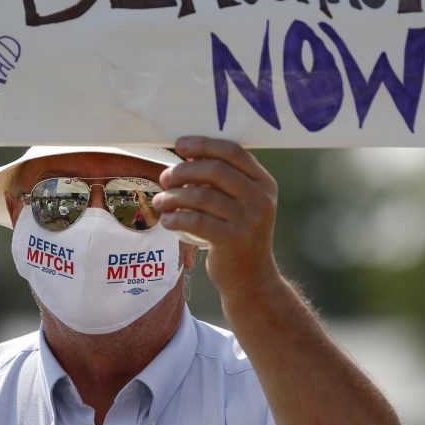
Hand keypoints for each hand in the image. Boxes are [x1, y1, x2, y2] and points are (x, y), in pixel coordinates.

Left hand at [153, 136, 280, 297]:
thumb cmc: (238, 235)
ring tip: (160, 201)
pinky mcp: (233, 240)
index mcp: (264, 183)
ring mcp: (249, 220)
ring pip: (202, 195)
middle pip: (215, 170)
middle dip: (184, 171)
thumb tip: (188, 155)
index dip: (204, 144)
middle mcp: (261, 199)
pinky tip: (167, 220)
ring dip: (174, 196)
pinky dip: (176, 217)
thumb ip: (222, 181)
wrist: (252, 279)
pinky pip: (196, 221)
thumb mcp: (241, 204)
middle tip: (165, 178)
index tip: (180, 145)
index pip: (233, 152)